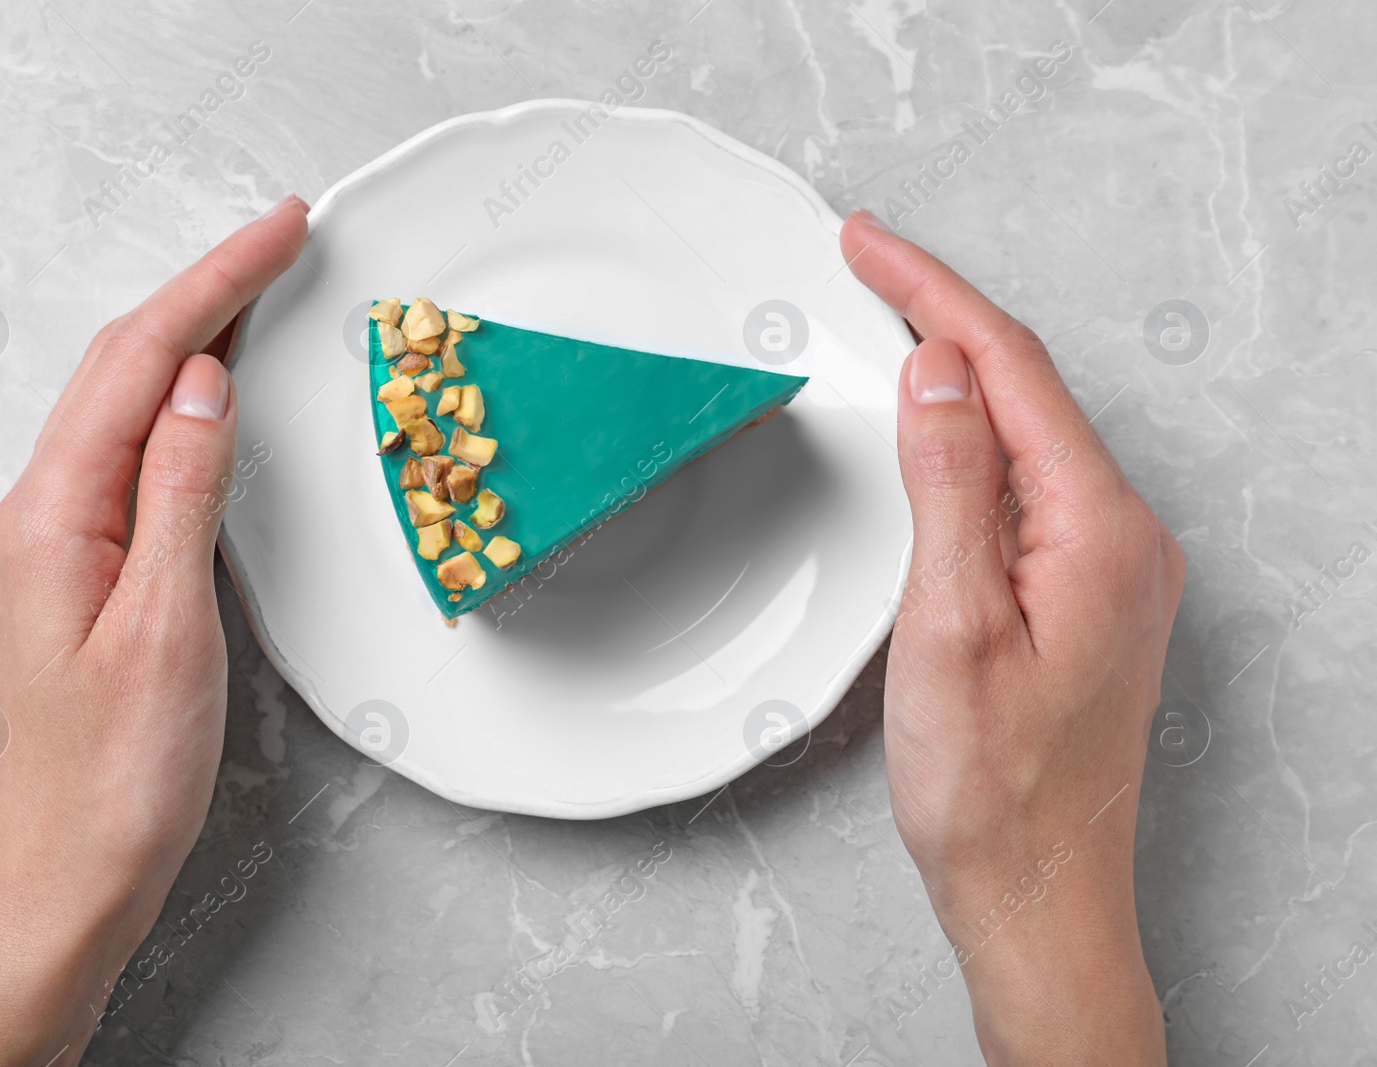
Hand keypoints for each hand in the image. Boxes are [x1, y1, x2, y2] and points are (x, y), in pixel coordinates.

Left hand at [0, 196, 309, 1065]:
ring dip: (187, 340)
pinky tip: (208, 405)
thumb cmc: (111, 783)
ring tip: (252, 295)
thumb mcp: (165, 629)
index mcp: (50, 517)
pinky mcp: (74, 577)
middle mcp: (36, 517)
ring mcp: (49, 546)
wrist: (59, 886)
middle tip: (279, 241)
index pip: (141, 361)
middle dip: (202, 291)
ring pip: (122, 409)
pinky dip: (175, 410)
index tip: (280, 230)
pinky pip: (126, 461)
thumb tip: (204, 383)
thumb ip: (181, 494)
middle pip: (121, 367)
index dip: (215, 282)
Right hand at [843, 212, 1182, 1064]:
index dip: (933, 294)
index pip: (1009, 369)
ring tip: (894, 320)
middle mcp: (1123, 539)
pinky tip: (939, 426)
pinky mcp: (1088, 593)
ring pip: (1028, 430)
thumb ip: (951, 488)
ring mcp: (1112, 567)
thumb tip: (941, 377)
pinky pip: (1029, 480)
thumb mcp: (950, 628)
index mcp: (1098, 532)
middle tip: (871, 264)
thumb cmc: (992, 791)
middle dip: (943, 314)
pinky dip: (975, 435)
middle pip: (1027, 386)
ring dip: (959, 370)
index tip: (871, 247)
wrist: (1035, 891)